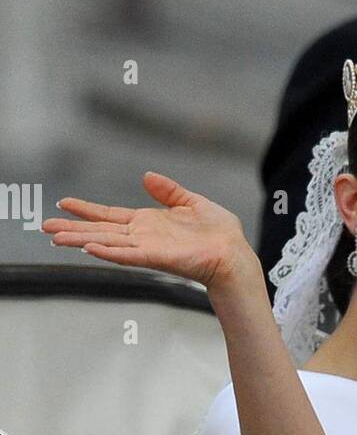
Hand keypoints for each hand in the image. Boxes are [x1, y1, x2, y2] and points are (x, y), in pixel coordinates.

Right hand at [42, 173, 255, 291]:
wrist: (233, 252)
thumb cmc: (218, 233)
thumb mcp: (191, 202)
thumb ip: (168, 191)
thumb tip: (147, 176)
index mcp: (149, 222)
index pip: (110, 216)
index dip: (87, 210)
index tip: (64, 205)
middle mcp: (143, 236)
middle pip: (101, 231)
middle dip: (73, 229)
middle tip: (46, 227)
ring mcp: (148, 248)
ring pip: (108, 243)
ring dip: (82, 240)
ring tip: (56, 239)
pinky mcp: (157, 257)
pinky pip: (128, 255)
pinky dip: (109, 252)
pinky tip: (90, 248)